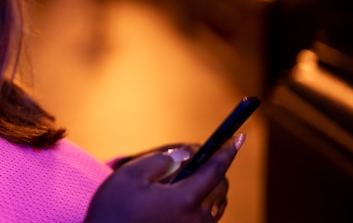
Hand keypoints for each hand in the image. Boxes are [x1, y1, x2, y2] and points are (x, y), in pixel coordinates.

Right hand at [84, 134, 244, 222]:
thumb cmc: (114, 210)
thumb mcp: (131, 175)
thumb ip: (161, 160)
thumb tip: (185, 156)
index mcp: (184, 200)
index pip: (215, 170)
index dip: (227, 151)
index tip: (238, 138)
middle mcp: (194, 220)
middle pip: (220, 189)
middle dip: (216, 170)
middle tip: (200, 159)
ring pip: (214, 207)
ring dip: (209, 190)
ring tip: (190, 180)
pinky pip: (205, 221)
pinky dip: (201, 206)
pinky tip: (184, 200)